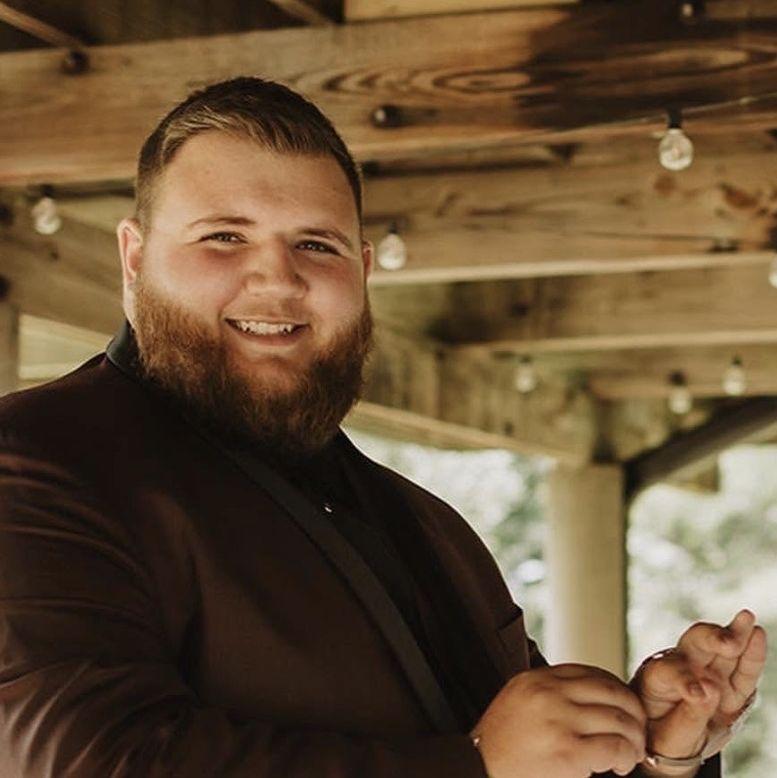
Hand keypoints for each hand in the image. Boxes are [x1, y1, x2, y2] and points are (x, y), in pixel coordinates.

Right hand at [471, 663, 646, 777]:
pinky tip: (619, 766)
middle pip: (612, 691)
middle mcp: (549, 693)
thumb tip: (591, 696)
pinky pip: (615, 748)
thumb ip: (549, 692)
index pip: (593, 672)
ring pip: (619, 719)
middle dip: (634, 712)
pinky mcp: (568, 752)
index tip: (623, 708)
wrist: (479, 770)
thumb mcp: (518, 700)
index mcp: (537, 679)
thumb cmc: (500, 745)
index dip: (617, 690)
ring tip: (630, 753)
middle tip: (637, 731)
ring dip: (634, 738)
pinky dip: (626, 757)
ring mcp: (559, 721)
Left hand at [632, 609, 766, 762]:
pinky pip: (741, 669)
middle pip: (694, 644)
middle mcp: (681, 666)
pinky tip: (757, 634)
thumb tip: (711, 690)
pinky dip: (751, 653)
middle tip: (727, 643)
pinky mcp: (729, 684)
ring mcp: (706, 671)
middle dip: (711, 639)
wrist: (672, 741)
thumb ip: (690, 714)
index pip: (670, 671)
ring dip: (734, 634)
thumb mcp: (670, 736)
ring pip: (720, 648)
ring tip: (747, 619)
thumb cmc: (664, 737)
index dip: (684, 680)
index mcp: (655, 679)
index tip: (699, 694)